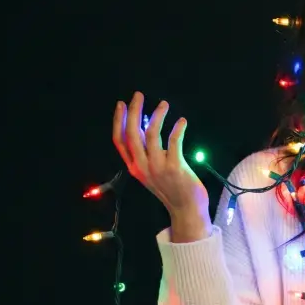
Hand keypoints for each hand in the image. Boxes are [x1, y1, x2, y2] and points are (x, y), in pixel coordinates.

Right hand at [112, 91, 208, 215]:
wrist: (186, 210)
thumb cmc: (172, 189)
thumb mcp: (152, 172)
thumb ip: (146, 153)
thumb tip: (146, 127)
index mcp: (134, 167)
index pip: (119, 141)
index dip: (118, 121)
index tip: (121, 104)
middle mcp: (142, 167)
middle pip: (132, 133)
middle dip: (134, 111)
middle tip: (139, 95)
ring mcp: (157, 167)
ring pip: (151, 134)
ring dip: (157, 115)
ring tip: (164, 104)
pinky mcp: (175, 167)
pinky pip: (173, 141)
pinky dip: (177, 128)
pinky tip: (182, 121)